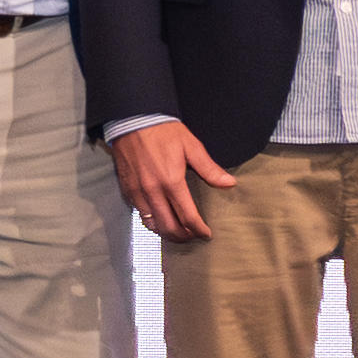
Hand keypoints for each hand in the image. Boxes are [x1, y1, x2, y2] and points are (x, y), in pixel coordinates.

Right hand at [111, 116, 233, 240]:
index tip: (206, 234)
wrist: (133, 120)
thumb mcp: (191, 146)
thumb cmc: (164, 131)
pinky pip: (140, 214)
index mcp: (172, 182)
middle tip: (193, 236)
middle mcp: (153, 191)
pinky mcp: (127, 190)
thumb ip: (209, 169)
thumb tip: (229, 183)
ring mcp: (138, 192)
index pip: (187, 217)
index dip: (199, 230)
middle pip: (169, 227)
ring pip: (152, 225)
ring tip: (178, 231)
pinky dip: (152, 222)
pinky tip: (161, 218)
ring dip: (167, 233)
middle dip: (184, 237)